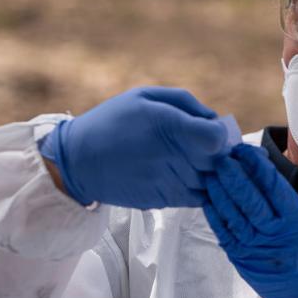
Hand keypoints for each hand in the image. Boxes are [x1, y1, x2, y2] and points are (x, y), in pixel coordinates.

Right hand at [38, 86, 227, 208]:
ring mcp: (167, 181)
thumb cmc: (113, 121)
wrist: (77, 161)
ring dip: (211, 174)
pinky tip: (187, 176)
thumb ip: (186, 103)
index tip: (210, 131)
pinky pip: (198, 199)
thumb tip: (215, 120)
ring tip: (193, 162)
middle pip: (218, 161)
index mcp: (168, 125)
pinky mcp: (162, 200)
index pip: (217, 138)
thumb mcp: (145, 96)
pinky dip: (201, 190)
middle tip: (205, 147)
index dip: (220, 134)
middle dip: (218, 154)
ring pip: (211, 183)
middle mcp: (170, 156)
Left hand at [203, 144, 297, 297]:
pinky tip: (208, 198)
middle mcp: (274, 235)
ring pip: (232, 214)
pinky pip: (224, 234)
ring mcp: (255, 249)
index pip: (273, 187)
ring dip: (220, 191)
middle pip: (247, 198)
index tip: (245, 150)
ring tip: (210, 171)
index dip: (257, 166)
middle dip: (232, 174)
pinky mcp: (243, 261)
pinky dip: (214, 215)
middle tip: (220, 154)